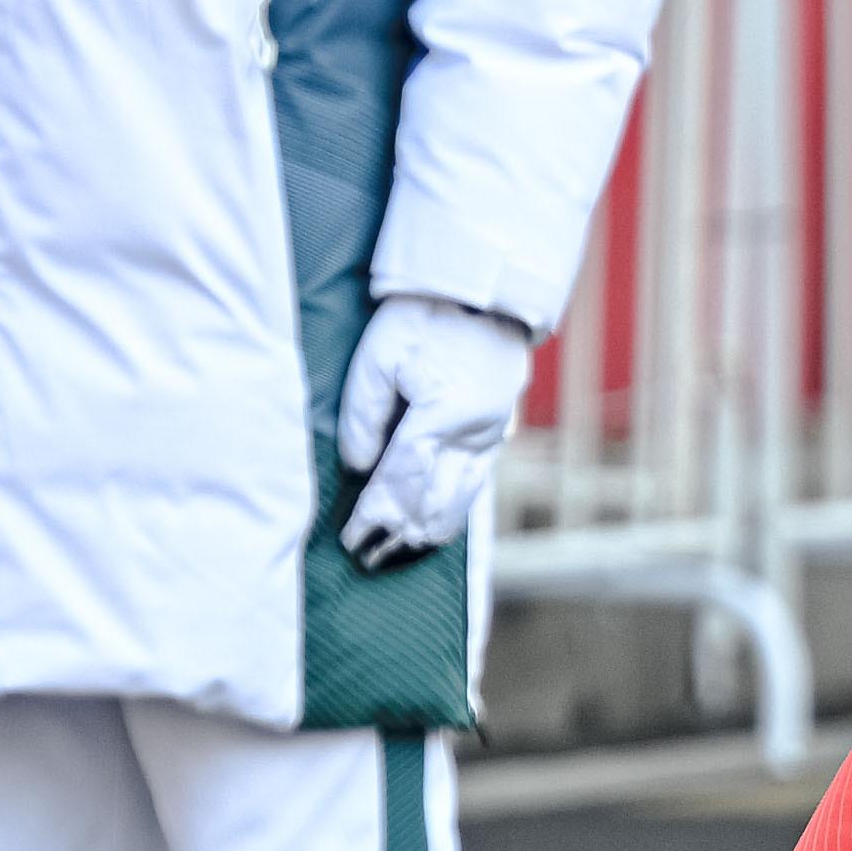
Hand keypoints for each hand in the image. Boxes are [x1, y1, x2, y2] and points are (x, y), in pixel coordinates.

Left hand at [336, 295, 538, 570]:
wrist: (483, 290)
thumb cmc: (424, 316)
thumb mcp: (378, 357)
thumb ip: (363, 416)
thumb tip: (359, 468)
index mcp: (442, 415)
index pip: (401, 482)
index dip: (375, 516)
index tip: (352, 541)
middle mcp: (474, 434)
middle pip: (435, 503)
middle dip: (401, 536)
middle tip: (370, 561)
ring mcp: (491, 435)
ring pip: (462, 501)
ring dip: (428, 531)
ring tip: (399, 552)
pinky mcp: (499, 431)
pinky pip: (475, 483)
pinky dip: (451, 509)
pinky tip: (432, 524)